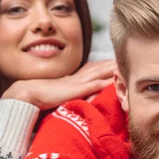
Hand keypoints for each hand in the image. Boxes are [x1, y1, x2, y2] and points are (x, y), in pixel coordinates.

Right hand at [2, 60, 116, 109]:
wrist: (29, 94)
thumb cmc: (43, 96)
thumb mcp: (62, 93)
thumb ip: (72, 93)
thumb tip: (83, 97)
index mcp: (76, 77)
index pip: (95, 68)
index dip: (108, 65)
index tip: (120, 62)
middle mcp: (78, 77)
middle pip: (101, 68)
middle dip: (115, 64)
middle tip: (130, 60)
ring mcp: (77, 82)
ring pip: (99, 73)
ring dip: (112, 70)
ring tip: (126, 68)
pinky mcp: (74, 90)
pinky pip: (91, 85)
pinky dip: (102, 83)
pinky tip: (112, 82)